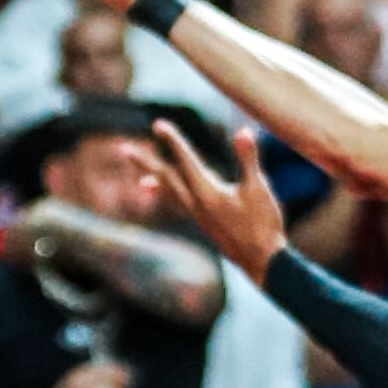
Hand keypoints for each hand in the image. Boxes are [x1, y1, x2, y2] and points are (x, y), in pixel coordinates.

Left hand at [149, 119, 288, 284]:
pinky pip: (181, 206)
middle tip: (124, 150)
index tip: (158, 124)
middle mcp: (197, 205)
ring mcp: (200, 217)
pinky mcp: (206, 225)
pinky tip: (173, 201)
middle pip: (167, 179)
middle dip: (147, 163)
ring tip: (141, 180)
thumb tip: (243, 131)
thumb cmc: (263, 225)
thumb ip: (248, 159)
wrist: (263, 263)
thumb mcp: (259, 189)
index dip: (172, 140)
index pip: (186, 161)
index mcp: (207, 194)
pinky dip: (171, 198)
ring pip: (172, 195)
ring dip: (156, 182)